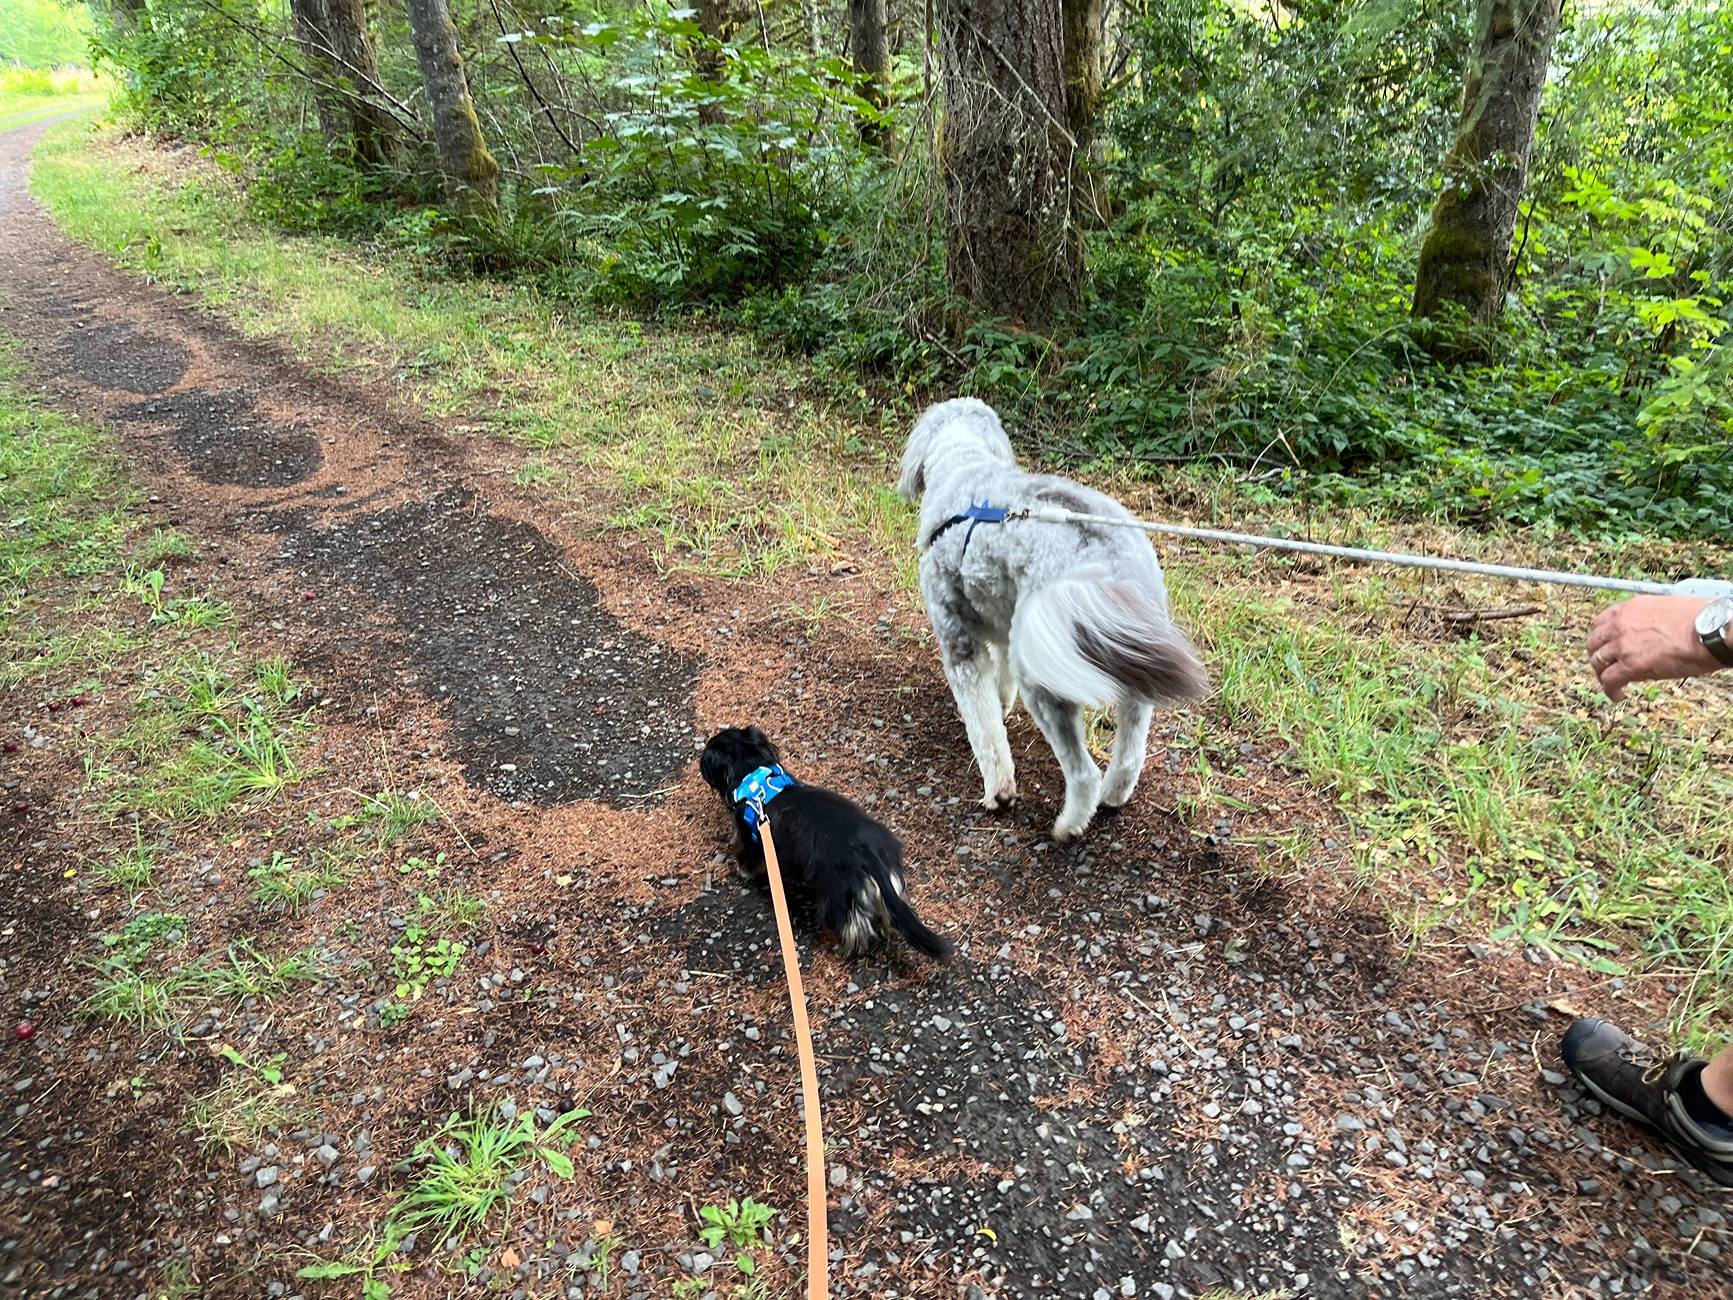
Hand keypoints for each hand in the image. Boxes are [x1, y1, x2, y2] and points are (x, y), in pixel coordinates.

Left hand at [1587, 595, 1722, 700]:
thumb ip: (1650, 618)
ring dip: (1602, 674)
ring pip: (1598, 662)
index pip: (1602, 622)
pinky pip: (1609, 681)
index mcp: (1631, 608)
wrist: (1709, 630)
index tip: (1607, 645)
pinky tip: (1618, 696)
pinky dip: (1611, 690)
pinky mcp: (1630, 665)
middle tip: (1606, 665)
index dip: (1602, 637)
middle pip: (1594, 642)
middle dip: (1598, 655)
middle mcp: (1621, 624)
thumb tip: (1654, 631)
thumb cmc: (1700, 619)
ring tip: (1612, 683)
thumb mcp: (1667, 608)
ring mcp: (1622, 645)